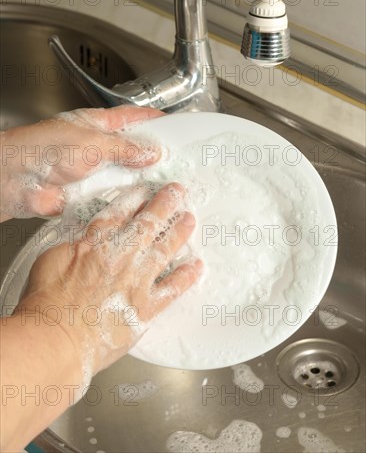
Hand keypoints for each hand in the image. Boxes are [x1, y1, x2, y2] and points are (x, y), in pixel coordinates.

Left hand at [0, 106, 162, 221]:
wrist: (16, 180)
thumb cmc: (42, 150)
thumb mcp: (93, 142)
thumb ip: (125, 148)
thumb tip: (151, 151)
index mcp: (97, 124)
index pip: (132, 117)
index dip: (154, 120)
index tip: (174, 125)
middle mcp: (96, 146)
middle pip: (132, 149)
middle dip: (151, 155)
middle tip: (173, 161)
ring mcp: (93, 171)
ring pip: (125, 175)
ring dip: (138, 180)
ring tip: (160, 182)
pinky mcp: (88, 194)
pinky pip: (113, 197)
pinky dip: (125, 200)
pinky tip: (138, 201)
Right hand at [16, 182, 201, 381]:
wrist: (56, 340)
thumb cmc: (47, 306)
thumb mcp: (51, 260)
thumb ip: (73, 245)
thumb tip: (84, 239)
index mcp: (96, 244)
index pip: (120, 213)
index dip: (135, 199)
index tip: (146, 190)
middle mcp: (122, 257)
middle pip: (148, 223)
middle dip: (165, 204)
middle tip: (177, 192)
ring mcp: (137, 281)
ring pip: (165, 249)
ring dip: (180, 232)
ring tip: (190, 219)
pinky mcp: (146, 307)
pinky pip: (173, 289)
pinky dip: (187, 276)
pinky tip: (197, 266)